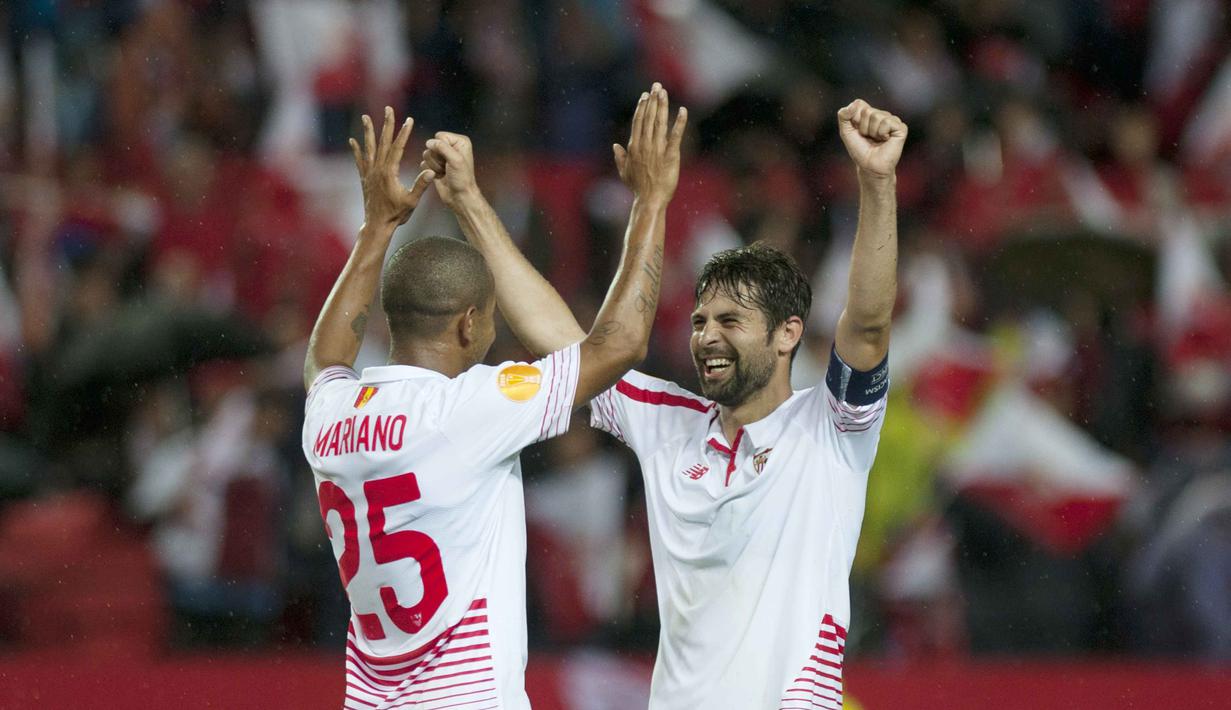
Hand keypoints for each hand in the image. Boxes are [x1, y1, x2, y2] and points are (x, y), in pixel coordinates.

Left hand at [349, 106, 434, 230]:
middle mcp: (377, 169)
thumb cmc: (396, 214)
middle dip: (387, 124)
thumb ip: (421, 185)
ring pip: (369, 147)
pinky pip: (360, 160)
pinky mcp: (365, 178)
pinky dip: (357, 150)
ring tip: (366, 117)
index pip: (398, 147)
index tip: (409, 120)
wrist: (377, 224)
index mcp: (389, 172)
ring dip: (368, 131)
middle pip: (383, 142)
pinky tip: (353, 140)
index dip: (404, 133)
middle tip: (389, 109)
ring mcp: (370, 173)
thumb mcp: (411, 201)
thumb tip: (431, 171)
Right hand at [420, 131, 478, 208]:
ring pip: (427, 154)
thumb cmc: (462, 179)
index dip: (441, 147)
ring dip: (434, 165)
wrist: (459, 196)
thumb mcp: (455, 160)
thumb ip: (442, 147)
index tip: (450, 159)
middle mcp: (451, 147)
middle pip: (431, 145)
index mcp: (460, 142)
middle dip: (437, 158)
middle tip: (447, 167)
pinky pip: (424, 162)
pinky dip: (429, 170)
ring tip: (444, 172)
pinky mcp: (434, 165)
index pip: (440, 136)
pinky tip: (439, 175)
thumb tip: (429, 142)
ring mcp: (442, 156)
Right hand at [613, 82, 687, 204]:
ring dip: (662, 106)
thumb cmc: (638, 188)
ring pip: (659, 123)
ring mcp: (658, 149)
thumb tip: (615, 146)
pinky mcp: (671, 155)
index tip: (645, 96)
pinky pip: (676, 136)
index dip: (642, 107)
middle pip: (648, 118)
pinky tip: (683, 110)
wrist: (650, 200)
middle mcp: (645, 145)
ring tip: (663, 92)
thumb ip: (620, 158)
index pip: (638, 122)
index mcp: (634, 147)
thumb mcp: (624, 173)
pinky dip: (679, 122)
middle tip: (656, 86)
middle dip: (652, 101)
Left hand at [836, 100, 907, 178]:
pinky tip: (885, 140)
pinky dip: (882, 133)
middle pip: (867, 111)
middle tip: (868, 138)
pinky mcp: (900, 128)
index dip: (854, 119)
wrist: (869, 166)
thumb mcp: (846, 132)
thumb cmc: (859, 150)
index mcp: (869, 114)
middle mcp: (881, 115)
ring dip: (872, 131)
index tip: (857, 131)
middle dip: (863, 127)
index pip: (859, 104)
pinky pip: (887, 122)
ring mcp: (892, 120)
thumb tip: (854, 103)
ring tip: (876, 140)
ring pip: (876, 116)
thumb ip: (843, 116)